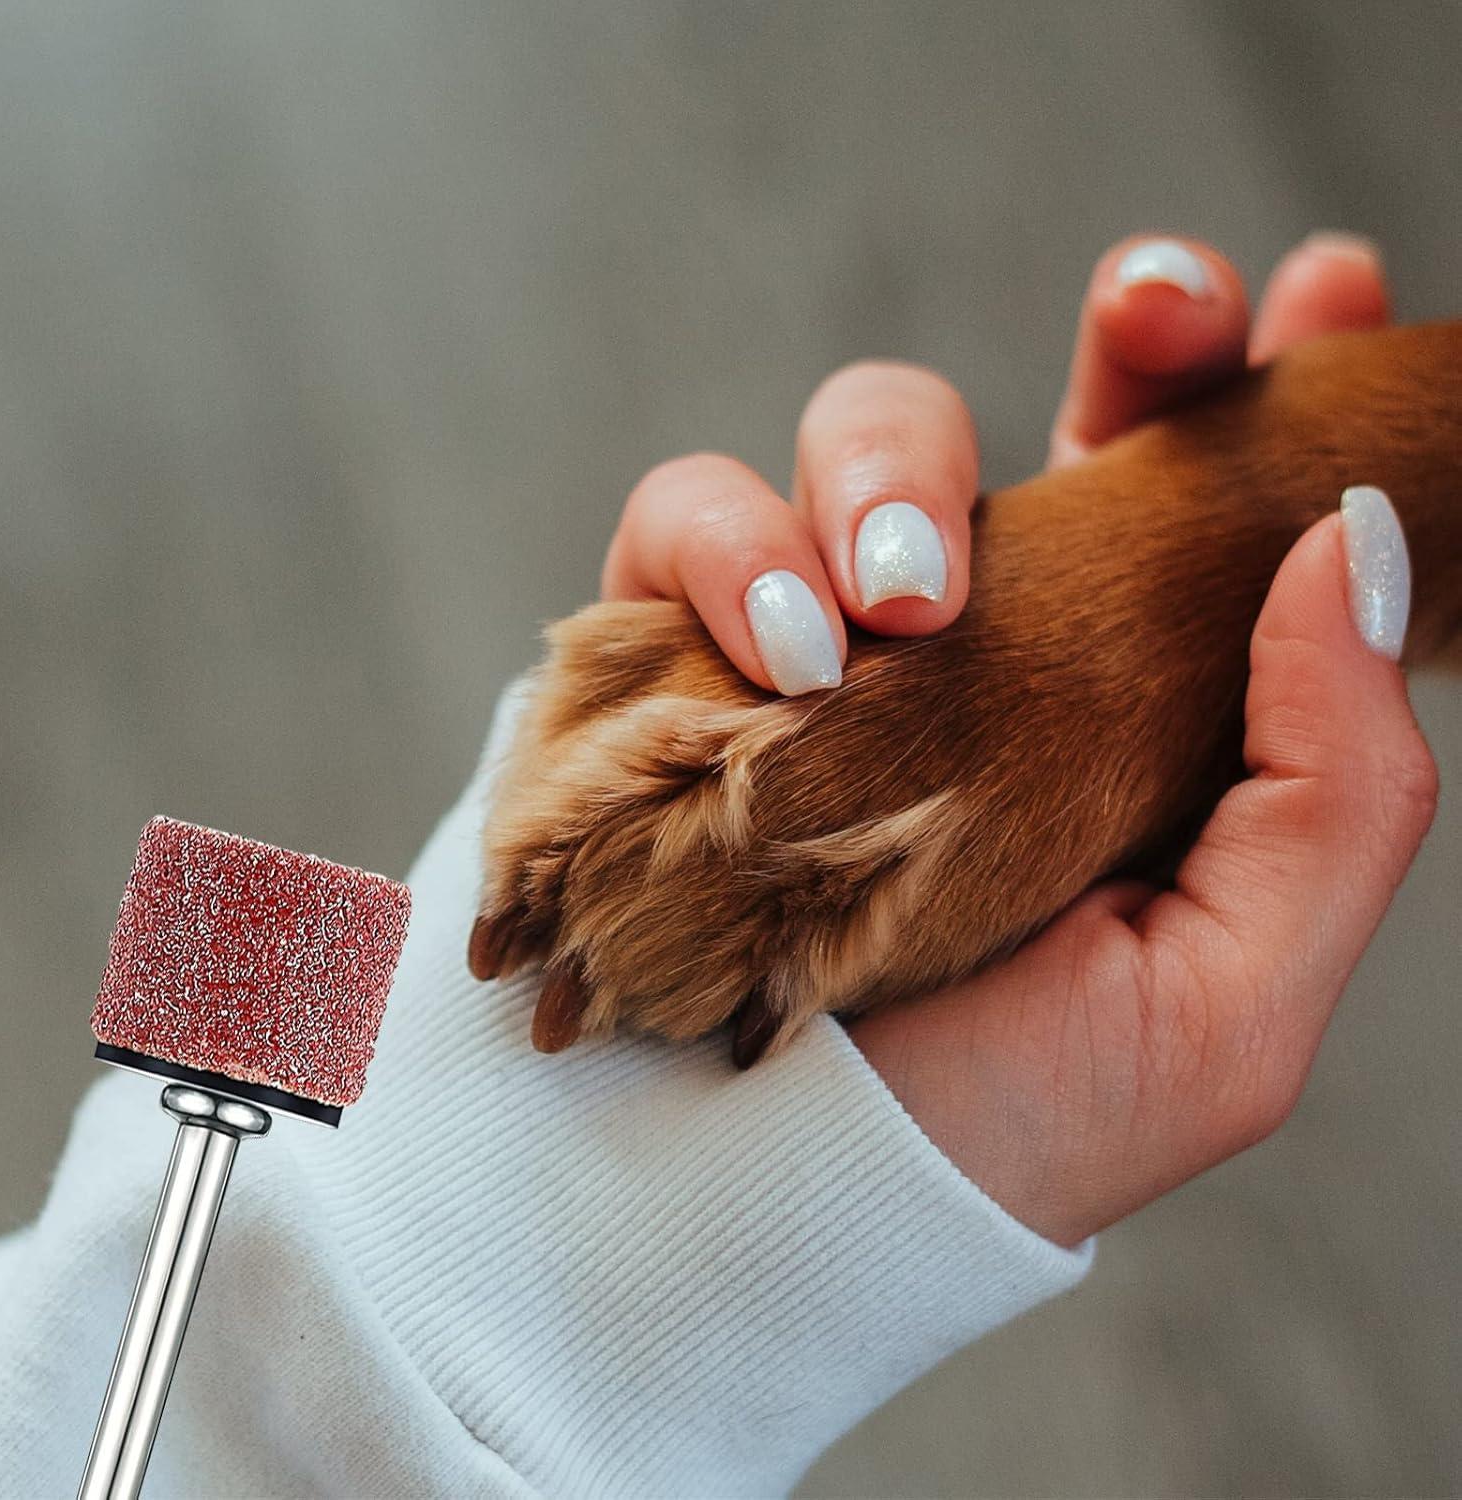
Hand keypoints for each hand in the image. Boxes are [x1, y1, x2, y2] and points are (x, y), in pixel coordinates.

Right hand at [599, 233, 1435, 1245]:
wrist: (748, 1210)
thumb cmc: (984, 1127)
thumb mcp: (1221, 1007)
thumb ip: (1334, 794)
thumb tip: (1351, 547)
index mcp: (1120, 711)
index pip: (1205, 511)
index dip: (1259, 385)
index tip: (1318, 285)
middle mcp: (975, 652)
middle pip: (1056, 412)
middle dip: (1125, 334)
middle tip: (1154, 316)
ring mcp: (819, 639)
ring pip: (862, 434)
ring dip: (887, 469)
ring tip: (894, 609)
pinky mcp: (671, 652)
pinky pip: (684, 518)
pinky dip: (727, 553)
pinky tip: (778, 654)